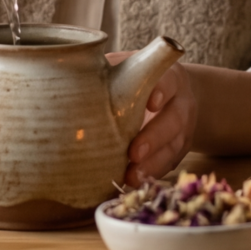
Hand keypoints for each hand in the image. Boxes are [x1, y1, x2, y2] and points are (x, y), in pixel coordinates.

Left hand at [110, 53, 197, 184]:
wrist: (175, 96)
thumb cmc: (139, 81)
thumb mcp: (129, 66)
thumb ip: (107, 68)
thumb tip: (67, 70)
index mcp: (168, 77)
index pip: (168, 81)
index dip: (161, 90)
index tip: (150, 102)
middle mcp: (181, 103)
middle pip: (173, 120)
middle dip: (154, 137)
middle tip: (134, 153)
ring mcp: (183, 130)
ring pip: (173, 147)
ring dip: (152, 164)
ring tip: (131, 176)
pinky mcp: (178, 151)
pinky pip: (169, 164)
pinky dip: (152, 174)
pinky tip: (134, 182)